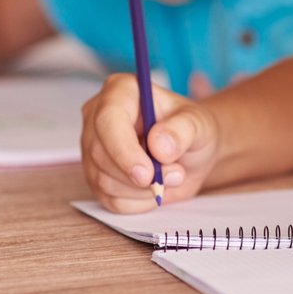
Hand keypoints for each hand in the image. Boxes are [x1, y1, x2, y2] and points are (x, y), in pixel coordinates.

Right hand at [81, 73, 220, 212]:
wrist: (190, 152)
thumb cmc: (190, 129)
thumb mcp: (198, 124)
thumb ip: (182, 130)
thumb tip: (159, 145)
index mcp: (120, 92)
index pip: (108, 121)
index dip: (124, 150)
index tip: (148, 174)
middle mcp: (98, 117)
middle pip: (100, 154)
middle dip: (139, 176)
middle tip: (176, 174)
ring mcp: (93, 148)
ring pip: (103, 180)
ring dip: (143, 189)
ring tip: (170, 175)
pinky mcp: (95, 176)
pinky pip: (110, 200)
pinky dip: (139, 201)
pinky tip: (154, 187)